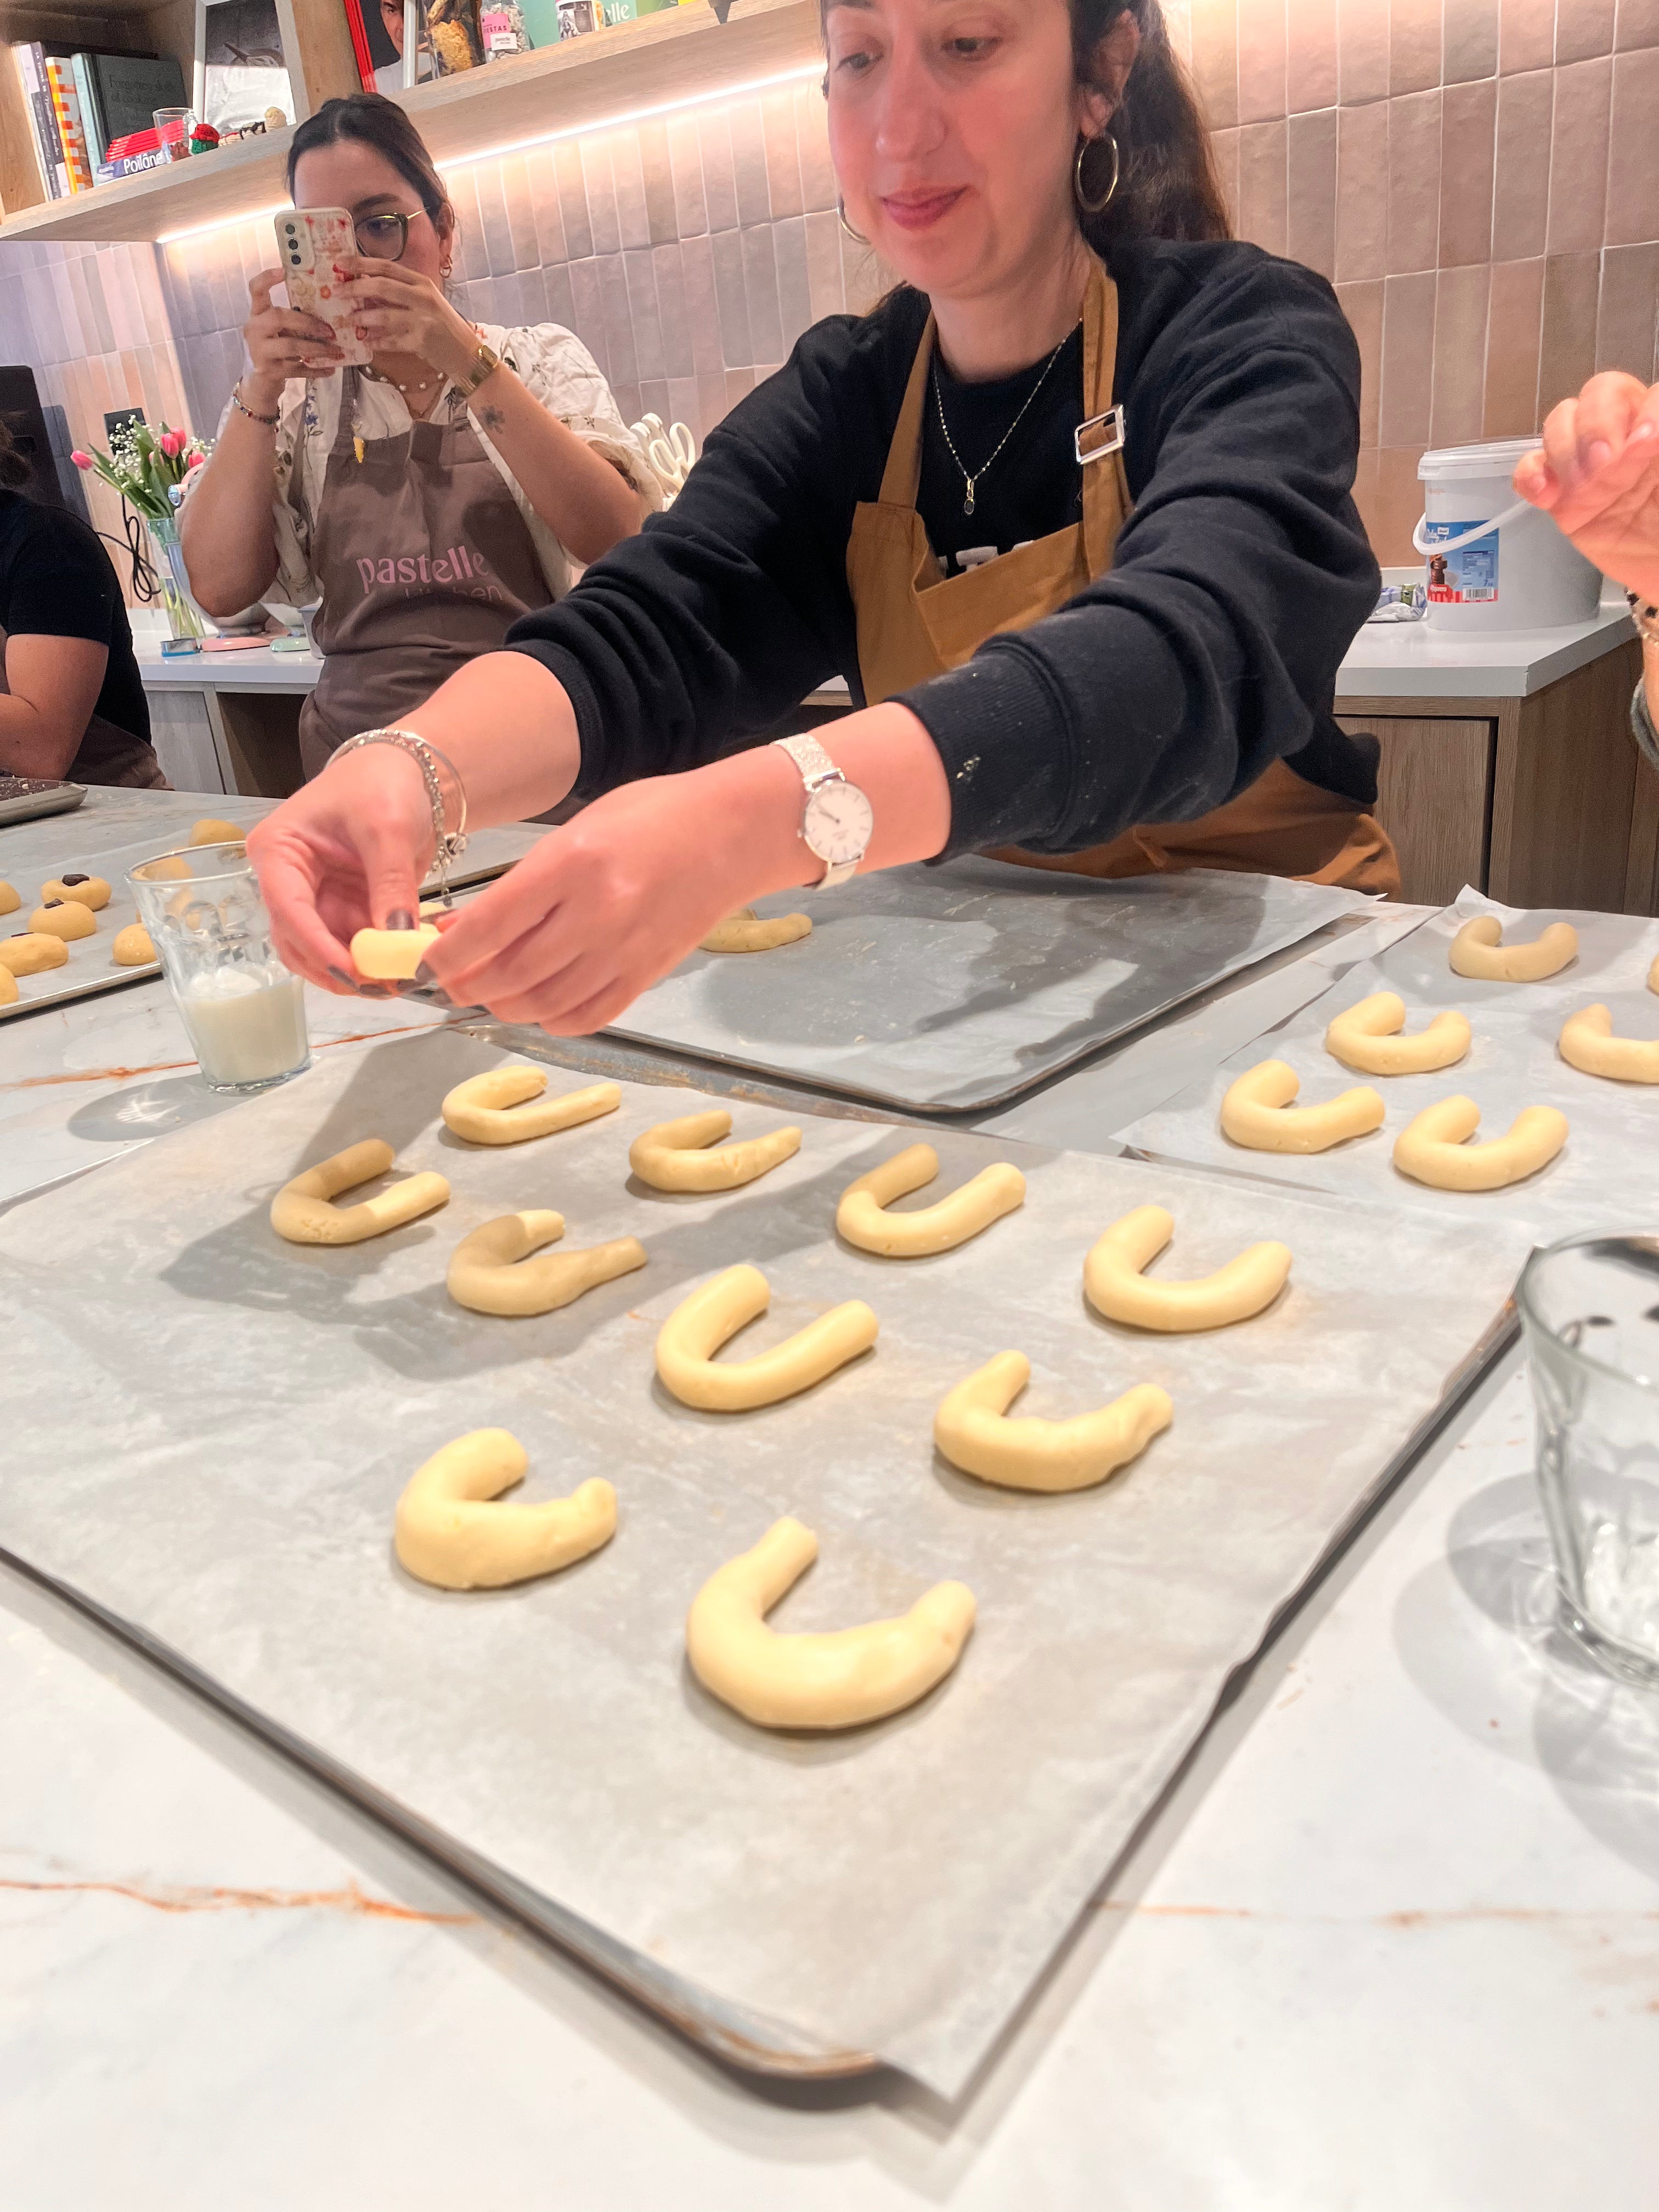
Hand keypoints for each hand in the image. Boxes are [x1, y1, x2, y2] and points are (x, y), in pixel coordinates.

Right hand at [241, 267, 341, 406]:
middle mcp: (254, 329)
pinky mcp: (269, 371)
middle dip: (307, 323)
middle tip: (330, 331)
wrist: (262, 379)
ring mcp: (260, 351)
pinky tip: (331, 369)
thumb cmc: (276, 346)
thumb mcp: (280, 328)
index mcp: (257, 313)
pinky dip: (316, 370)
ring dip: (317, 348)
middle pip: (278, 317)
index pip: (256, 289)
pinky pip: (297, 369)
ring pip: (291, 346)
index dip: (267, 278)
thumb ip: (293, 316)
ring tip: (337, 351)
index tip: (283, 271)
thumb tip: (329, 304)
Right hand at [246, 745, 435, 994]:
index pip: (288, 909)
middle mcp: (286, 881)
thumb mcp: (388, 828)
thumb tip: (397, 940)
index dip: (318, 947)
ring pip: (322, 953)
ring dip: (356, 972)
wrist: (409, 774)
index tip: (353, 974)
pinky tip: (401, 968)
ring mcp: (314, 899)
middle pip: (297, 942)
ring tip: (397, 982)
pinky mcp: (341, 910)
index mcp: (278, 850)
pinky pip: (350, 947)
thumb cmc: (384, 784)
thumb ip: (390, 884)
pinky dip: (373, 961)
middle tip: (381, 988)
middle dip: (336, 969)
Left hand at [339, 259, 478, 382]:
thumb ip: (400, 293)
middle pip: (382, 286)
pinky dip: (376, 342)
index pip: (387, 267)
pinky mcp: (421, 342)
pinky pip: (391, 341)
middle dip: (355, 288)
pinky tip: (366, 343)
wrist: (466, 354)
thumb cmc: (442, 326)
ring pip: (384, 314)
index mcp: (422, 282)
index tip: (339, 263)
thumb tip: (365, 287)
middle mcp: (423, 297)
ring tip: (348, 320)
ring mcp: (423, 319)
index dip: (361, 263)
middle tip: (336, 292)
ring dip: (362, 318)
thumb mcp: (425, 302)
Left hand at [419, 750, 806, 1033]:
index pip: (489, 925)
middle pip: (509, 973)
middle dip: (466, 985)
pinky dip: (553, 1021)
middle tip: (451, 981)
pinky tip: (539, 1006)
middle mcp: (597, 912)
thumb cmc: (651, 818)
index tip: (425, 961)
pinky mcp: (649, 974)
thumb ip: (522, 884)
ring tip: (491, 992)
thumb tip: (462, 930)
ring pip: (543, 1004)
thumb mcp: (575, 832)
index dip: (446, 954)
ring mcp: (625, 949)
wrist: (733, 832)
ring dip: (504, 1006)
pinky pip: (587, 1017)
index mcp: (571, 864)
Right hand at [1514, 372, 1658, 605]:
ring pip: (1561, 424)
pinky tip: (1545, 497)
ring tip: (1582, 487)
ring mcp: (1589, 465)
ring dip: (1566, 451)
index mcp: (1656, 425)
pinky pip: (1532, 471)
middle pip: (1598, 395)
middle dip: (1597, 425)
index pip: (1649, 394)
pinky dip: (1530, 476)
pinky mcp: (1561, 497)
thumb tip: (1646, 434)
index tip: (1648, 440)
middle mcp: (1624, 433)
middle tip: (1604, 464)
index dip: (1646, 409)